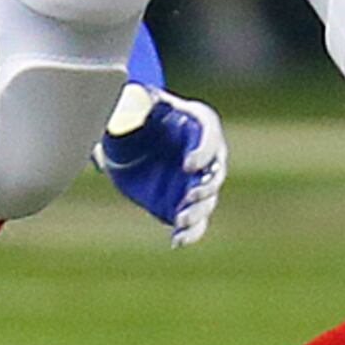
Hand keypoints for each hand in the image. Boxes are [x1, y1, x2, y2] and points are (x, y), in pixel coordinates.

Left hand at [97, 78, 228, 244]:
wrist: (128, 141)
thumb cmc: (134, 113)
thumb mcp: (131, 103)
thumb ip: (132, 105)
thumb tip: (128, 112)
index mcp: (196, 122)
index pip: (210, 134)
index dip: (204, 151)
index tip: (188, 165)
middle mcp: (204, 154)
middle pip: (216, 171)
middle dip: (206, 186)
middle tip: (189, 195)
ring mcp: (197, 181)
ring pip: (208, 200)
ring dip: (199, 211)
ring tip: (180, 219)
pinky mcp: (185, 203)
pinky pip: (196, 222)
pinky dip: (191, 233)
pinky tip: (177, 241)